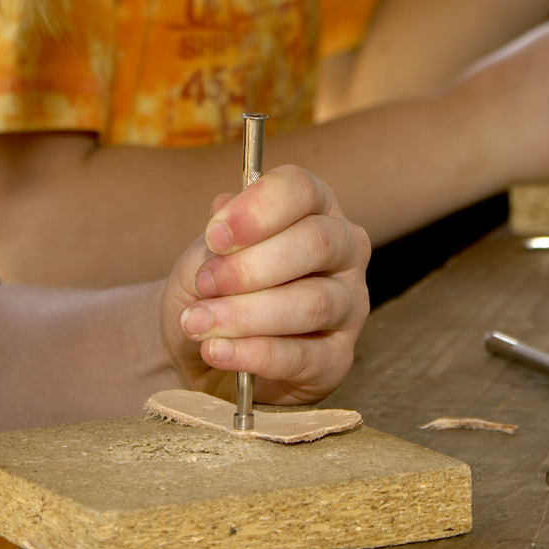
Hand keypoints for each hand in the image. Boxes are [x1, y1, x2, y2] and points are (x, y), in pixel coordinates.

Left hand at [164, 166, 370, 404]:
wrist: (202, 352)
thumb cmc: (212, 292)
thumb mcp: (201, 259)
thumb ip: (213, 241)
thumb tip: (224, 216)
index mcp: (314, 209)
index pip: (302, 190)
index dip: (259, 209)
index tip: (214, 236)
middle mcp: (343, 251)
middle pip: (317, 241)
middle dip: (252, 266)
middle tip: (205, 284)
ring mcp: (348, 305)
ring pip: (313, 302)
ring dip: (247, 314)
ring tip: (199, 323)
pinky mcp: (338, 358)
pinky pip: (304, 357)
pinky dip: (254, 354)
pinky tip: (217, 350)